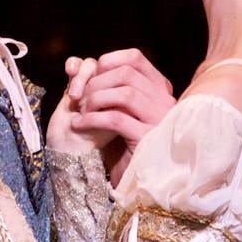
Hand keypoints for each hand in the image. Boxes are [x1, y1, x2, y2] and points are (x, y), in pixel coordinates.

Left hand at [51, 49, 175, 184]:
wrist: (133, 183)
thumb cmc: (120, 144)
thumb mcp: (114, 109)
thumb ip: (102, 87)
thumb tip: (76, 63)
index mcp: (160, 90)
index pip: (135, 58)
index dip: (107, 62)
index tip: (89, 76)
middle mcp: (165, 101)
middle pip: (127, 73)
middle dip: (95, 82)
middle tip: (78, 97)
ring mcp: (160, 120)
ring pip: (125, 93)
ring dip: (95, 99)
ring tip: (79, 111)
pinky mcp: (148, 140)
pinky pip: (117, 119)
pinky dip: (93, 118)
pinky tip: (79, 124)